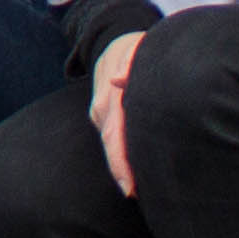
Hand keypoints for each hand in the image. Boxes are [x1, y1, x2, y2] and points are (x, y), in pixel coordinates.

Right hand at [90, 31, 147, 198]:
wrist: (113, 42)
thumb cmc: (137, 48)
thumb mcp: (137, 48)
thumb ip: (130, 63)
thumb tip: (119, 81)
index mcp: (112, 95)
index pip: (114, 133)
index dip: (121, 162)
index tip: (130, 187)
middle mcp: (102, 106)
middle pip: (110, 143)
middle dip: (121, 171)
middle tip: (135, 195)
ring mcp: (100, 112)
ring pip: (110, 142)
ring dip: (123, 163)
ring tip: (139, 188)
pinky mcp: (102, 115)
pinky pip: (111, 136)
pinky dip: (121, 152)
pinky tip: (133, 169)